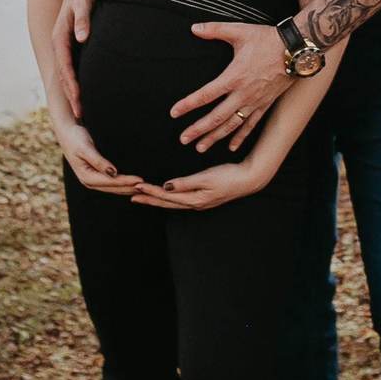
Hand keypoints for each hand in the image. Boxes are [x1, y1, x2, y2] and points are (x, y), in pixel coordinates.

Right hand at [52, 0, 94, 120]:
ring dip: (72, 92)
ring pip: (66, 73)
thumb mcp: (84, 3)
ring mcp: (64, 45)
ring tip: (82, 112)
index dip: (71, 84)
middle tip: (81, 115)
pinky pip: (72, 68)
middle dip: (71, 95)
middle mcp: (60, 43)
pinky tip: (85, 92)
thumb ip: (83, 20)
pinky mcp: (72, 45)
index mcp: (60, 37)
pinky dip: (76, 82)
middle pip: (64, 74)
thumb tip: (82, 38)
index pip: (65, 66)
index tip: (79, 100)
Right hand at [56, 121, 144, 195]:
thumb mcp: (86, 148)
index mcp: (86, 177)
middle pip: (113, 188)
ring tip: (143, 187)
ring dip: (127, 188)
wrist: (66, 133)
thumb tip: (113, 173)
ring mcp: (91, 180)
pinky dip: (122, 184)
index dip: (126, 182)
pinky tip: (131, 184)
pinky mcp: (94, 175)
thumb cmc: (76, 138)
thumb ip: (99, 161)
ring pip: (113, 188)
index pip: (111, 182)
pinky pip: (111, 183)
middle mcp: (89, 182)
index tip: (140, 180)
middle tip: (147, 186)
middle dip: (130, 187)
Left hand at [131, 159, 265, 211]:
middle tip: (132, 195)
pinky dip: (168, 198)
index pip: (166, 196)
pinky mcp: (203, 198)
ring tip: (143, 196)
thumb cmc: (229, 176)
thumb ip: (186, 183)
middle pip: (166, 202)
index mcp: (194, 199)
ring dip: (157, 199)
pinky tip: (165, 195)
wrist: (248, 179)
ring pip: (172, 202)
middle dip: (149, 199)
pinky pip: (180, 200)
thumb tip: (166, 187)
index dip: (150, 192)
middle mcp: (194, 203)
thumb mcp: (206, 178)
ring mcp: (199, 202)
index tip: (136, 187)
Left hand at [170, 21, 292, 151]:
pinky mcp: (265, 105)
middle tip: (183, 139)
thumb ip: (215, 30)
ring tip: (200, 148)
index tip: (174, 113)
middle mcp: (243, 93)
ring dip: (215, 137)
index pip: (206, 94)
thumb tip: (194, 28)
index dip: (188, 104)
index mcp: (234, 76)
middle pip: (216, 117)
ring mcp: (255, 102)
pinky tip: (231, 147)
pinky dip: (241, 137)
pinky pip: (251, 125)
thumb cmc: (267, 39)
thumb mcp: (240, 31)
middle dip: (198, 130)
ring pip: (232, 125)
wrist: (295, 50)